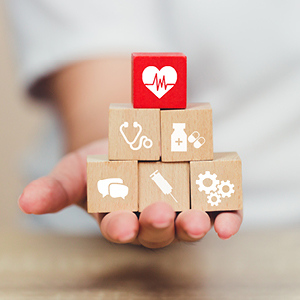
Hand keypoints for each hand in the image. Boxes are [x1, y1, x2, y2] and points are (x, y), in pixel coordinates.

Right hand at [18, 139, 242, 248]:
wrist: (137, 143)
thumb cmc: (105, 162)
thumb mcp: (78, 168)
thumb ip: (57, 186)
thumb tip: (25, 201)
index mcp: (120, 214)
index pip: (118, 226)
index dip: (118, 226)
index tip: (119, 224)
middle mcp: (152, 217)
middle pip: (156, 229)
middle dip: (156, 225)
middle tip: (158, 214)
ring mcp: (180, 208)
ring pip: (187, 224)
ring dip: (191, 225)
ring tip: (193, 220)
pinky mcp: (205, 198)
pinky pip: (218, 212)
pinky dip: (225, 218)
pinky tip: (228, 223)